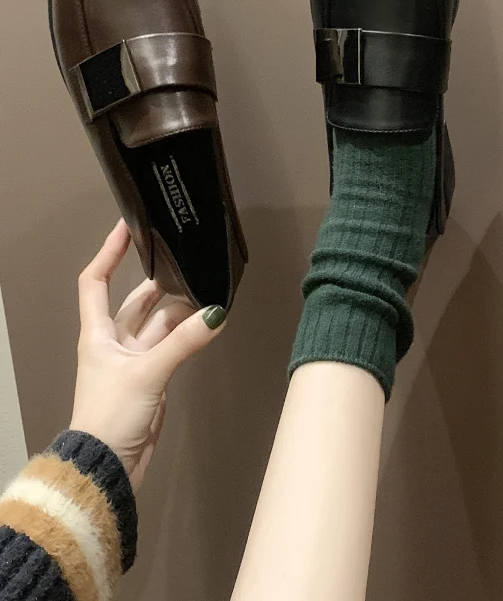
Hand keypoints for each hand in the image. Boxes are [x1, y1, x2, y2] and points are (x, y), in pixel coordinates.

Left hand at [69, 219, 227, 491]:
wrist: (109, 466)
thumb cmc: (111, 416)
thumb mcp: (147, 373)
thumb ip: (183, 342)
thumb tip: (216, 313)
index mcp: (97, 334)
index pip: (95, 282)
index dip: (109, 254)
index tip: (129, 228)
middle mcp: (113, 342)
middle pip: (136, 302)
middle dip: (159, 283)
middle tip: (186, 263)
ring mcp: (134, 361)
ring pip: (160, 325)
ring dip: (181, 311)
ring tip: (207, 292)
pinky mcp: (152, 379)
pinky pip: (172, 346)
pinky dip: (189, 334)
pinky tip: (208, 324)